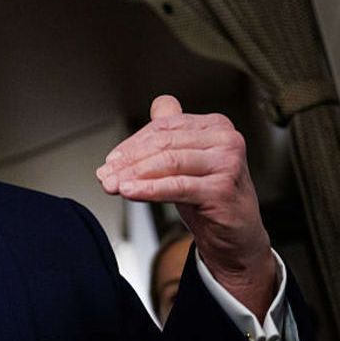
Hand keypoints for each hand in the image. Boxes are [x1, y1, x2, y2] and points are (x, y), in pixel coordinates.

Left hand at [95, 95, 275, 317]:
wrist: (234, 235)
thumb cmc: (209, 196)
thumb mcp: (187, 160)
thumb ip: (174, 132)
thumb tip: (157, 105)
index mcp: (215, 126)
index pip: (163, 127)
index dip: (132, 144)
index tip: (110, 161)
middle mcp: (226, 139)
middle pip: (163, 143)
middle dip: (128, 161)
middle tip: (105, 176)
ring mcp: (227, 163)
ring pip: (168, 162)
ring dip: (133, 175)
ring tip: (112, 185)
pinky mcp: (222, 189)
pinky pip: (176, 186)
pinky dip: (148, 189)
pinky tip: (128, 192)